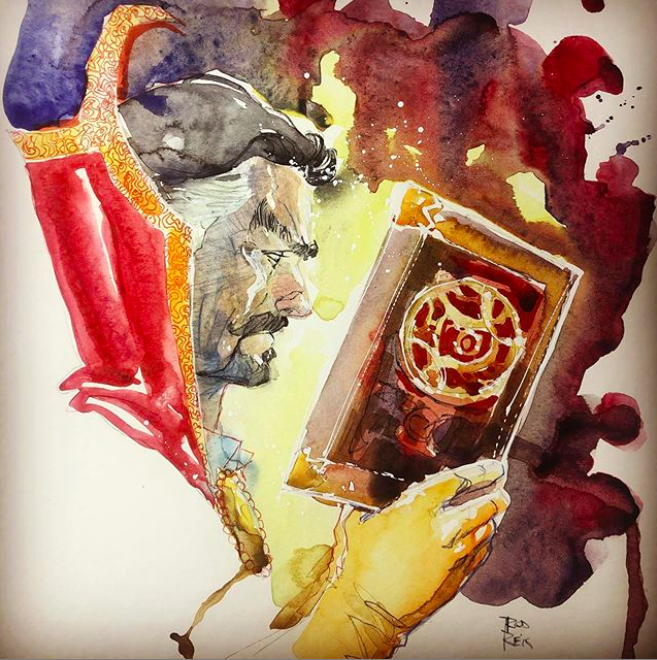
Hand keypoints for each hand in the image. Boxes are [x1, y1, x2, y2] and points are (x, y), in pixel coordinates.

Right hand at [294, 459, 508, 658]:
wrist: (369, 608)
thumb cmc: (360, 563)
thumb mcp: (359, 522)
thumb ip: (373, 504)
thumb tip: (369, 492)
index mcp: (417, 509)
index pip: (456, 482)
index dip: (479, 472)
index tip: (492, 467)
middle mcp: (441, 529)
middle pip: (480, 507)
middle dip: (495, 496)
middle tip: (502, 490)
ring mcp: (452, 556)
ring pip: (483, 532)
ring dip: (491, 519)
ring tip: (496, 511)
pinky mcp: (456, 578)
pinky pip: (478, 555)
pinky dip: (483, 543)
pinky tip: (483, 540)